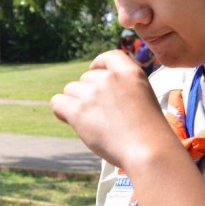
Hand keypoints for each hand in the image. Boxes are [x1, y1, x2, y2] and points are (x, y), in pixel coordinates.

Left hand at [50, 50, 178, 168]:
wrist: (147, 149)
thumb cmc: (147, 131)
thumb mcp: (142, 97)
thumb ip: (122, 87)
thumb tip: (93, 88)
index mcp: (130, 72)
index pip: (108, 56)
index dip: (98, 64)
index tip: (95, 72)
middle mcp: (110, 78)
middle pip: (85, 78)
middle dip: (88, 93)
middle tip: (100, 114)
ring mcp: (93, 93)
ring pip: (70, 90)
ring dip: (75, 103)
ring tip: (91, 121)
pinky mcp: (79, 110)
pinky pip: (57, 102)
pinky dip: (61, 110)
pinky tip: (69, 119)